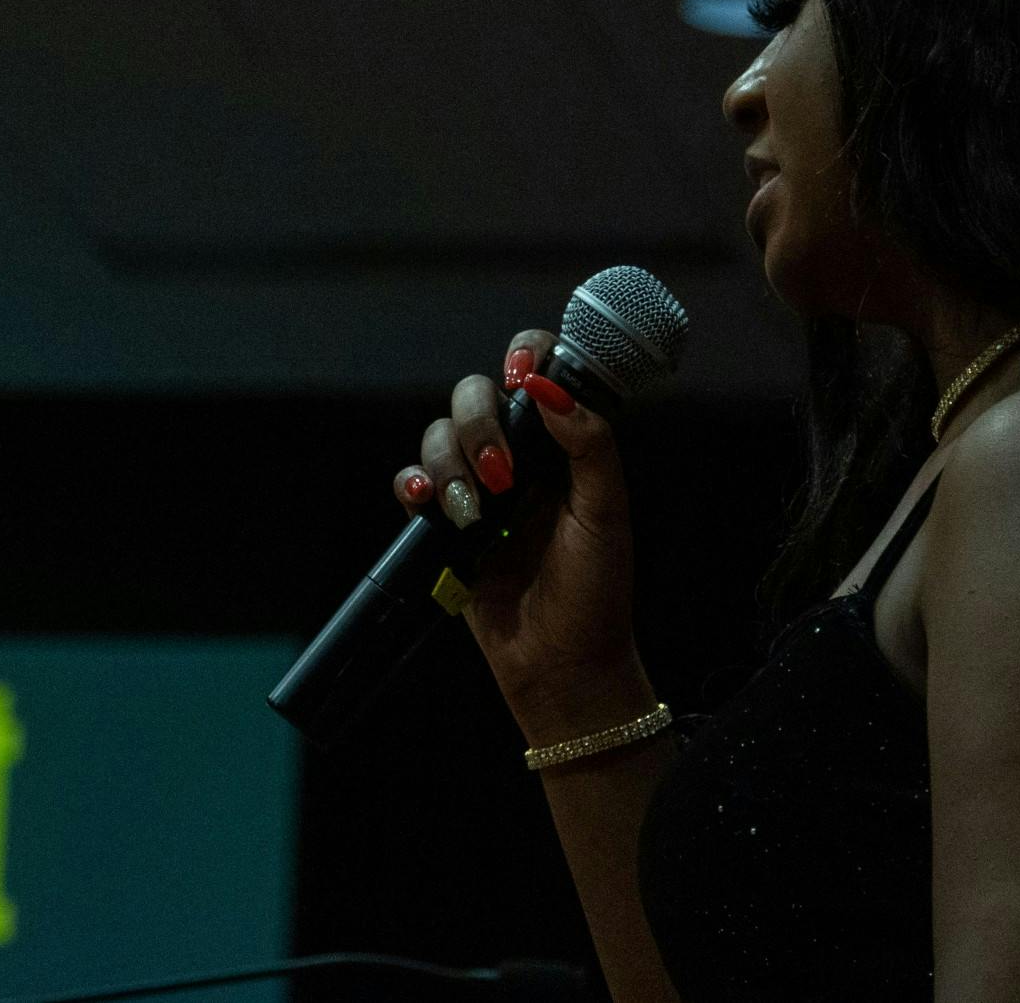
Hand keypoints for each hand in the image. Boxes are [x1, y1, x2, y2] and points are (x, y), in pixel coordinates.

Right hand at [392, 330, 640, 712]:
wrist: (560, 664)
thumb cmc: (596, 591)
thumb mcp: (607, 513)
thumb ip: (589, 445)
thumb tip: (549, 387)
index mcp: (563, 445)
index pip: (540, 372)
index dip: (524, 356)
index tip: (519, 375)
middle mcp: (520, 457)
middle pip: (476, 396)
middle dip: (477, 425)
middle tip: (500, 476)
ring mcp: (480, 489)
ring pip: (439, 436)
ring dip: (448, 466)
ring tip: (473, 516)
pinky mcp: (444, 525)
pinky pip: (412, 482)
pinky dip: (412, 484)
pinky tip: (427, 506)